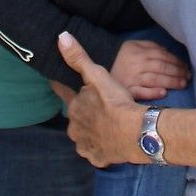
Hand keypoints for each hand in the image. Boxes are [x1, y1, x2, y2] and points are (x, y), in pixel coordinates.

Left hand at [54, 32, 145, 167]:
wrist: (135, 133)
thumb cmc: (115, 103)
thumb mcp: (97, 76)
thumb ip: (79, 59)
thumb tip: (61, 37)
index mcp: (74, 107)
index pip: (64, 93)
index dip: (65, 88)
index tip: (65, 85)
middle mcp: (75, 128)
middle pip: (77, 118)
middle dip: (84, 114)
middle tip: (98, 109)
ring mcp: (85, 145)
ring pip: (84, 137)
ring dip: (91, 132)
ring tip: (106, 127)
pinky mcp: (98, 159)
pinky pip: (96, 153)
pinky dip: (101, 149)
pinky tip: (110, 143)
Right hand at [110, 38, 190, 102]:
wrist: (100, 70)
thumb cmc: (122, 58)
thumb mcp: (134, 45)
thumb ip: (150, 46)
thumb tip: (168, 52)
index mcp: (138, 51)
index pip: (162, 55)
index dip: (177, 61)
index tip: (187, 68)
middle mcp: (136, 64)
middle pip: (161, 67)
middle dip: (177, 72)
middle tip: (188, 77)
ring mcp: (131, 78)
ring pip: (154, 79)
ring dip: (171, 82)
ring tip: (182, 84)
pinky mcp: (127, 91)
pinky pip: (141, 92)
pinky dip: (153, 93)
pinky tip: (164, 93)